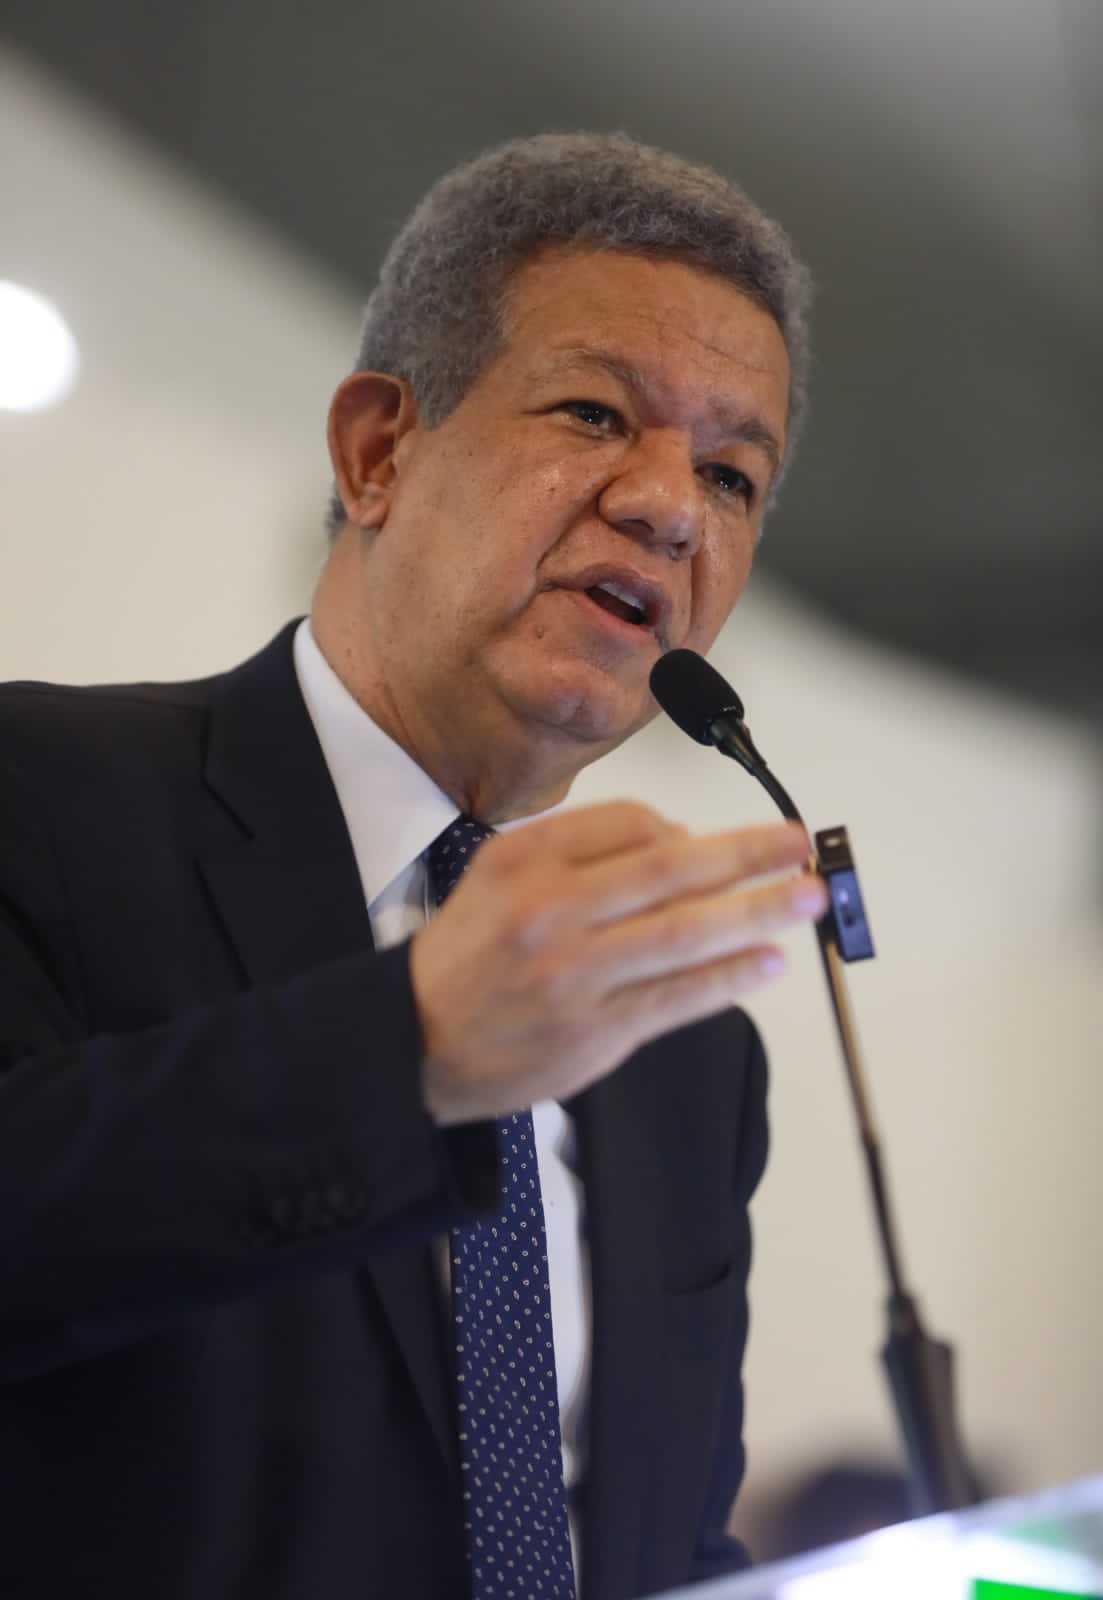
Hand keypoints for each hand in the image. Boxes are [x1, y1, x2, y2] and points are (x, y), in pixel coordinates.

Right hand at [409, 800, 826, 1124]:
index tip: (734, 837)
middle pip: (670, 871)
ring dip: (756, 912)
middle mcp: (549, 912)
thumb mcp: (499, 875)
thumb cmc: (467, 957)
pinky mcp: (594, 1032)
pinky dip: (728, 977)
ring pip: (683, 934)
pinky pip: (676, 997)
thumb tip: (678, 841)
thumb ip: (581, 851)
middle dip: (746, 855)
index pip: (630, 823)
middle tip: (797, 844)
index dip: (693, 829)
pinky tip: (767, 961)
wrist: (413, 1041)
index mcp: (526, 861)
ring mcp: (574, 975)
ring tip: (805, 899)